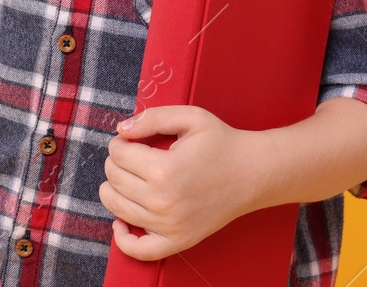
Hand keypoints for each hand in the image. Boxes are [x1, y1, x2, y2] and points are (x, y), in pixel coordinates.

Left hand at [98, 105, 266, 261]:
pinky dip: (123, 238)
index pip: (118, 154)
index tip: (131, 140)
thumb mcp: (191, 117)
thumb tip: (121, 130)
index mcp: (164, 170)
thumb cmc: (222, 144)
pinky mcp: (177, 241)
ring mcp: (169, 225)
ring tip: (130, 178)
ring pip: (117, 207)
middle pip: (114, 179)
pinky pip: (138, 250)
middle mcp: (163, 202)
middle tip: (133, 155)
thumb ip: (152, 118)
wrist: (252, 174)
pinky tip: (120, 223)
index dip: (120, 142)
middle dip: (117, 162)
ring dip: (114, 189)